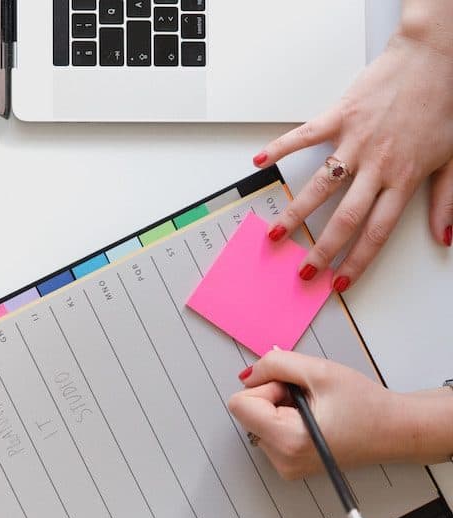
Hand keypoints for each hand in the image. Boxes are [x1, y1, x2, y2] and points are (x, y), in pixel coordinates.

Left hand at [228, 350, 407, 479]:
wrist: (395, 431)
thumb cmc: (366, 404)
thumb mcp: (318, 370)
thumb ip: (275, 364)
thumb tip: (248, 374)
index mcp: (288, 441)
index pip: (240, 404)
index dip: (264, 387)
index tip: (292, 388)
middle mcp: (282, 460)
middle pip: (246, 412)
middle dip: (272, 396)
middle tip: (308, 397)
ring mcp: (285, 465)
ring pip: (257, 419)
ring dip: (279, 406)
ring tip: (314, 408)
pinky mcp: (289, 463)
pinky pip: (268, 429)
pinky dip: (285, 417)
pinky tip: (312, 418)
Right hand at [252, 2, 452, 291]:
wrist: (437, 58)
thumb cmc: (445, 103)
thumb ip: (445, 201)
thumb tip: (443, 236)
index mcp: (404, 178)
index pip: (377, 232)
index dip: (356, 262)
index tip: (339, 282)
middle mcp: (377, 165)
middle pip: (344, 218)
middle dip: (321, 251)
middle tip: (302, 270)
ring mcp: (355, 141)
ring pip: (320, 186)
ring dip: (295, 213)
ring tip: (276, 232)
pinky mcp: (340, 116)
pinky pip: (304, 136)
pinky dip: (280, 148)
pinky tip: (260, 161)